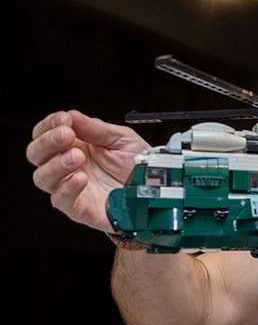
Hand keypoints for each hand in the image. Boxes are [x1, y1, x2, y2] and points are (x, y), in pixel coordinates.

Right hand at [27, 110, 148, 231]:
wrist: (154, 191)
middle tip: (66, 135)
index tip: (63, 119)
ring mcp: (71, 188)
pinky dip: (67, 188)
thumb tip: (72, 116)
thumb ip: (97, 129)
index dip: (48, 125)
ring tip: (77, 157)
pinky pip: (61, 200)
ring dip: (56, 165)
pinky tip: (80, 178)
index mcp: (73, 146)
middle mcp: (67, 167)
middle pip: (36, 154)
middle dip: (47, 142)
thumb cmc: (136, 166)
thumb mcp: (123, 140)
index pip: (44, 134)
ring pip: (42, 178)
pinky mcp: (80, 209)